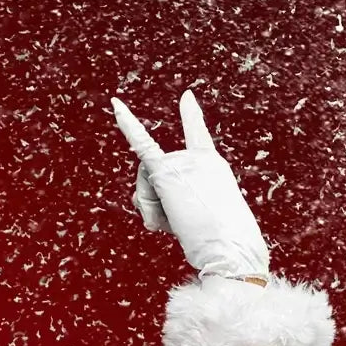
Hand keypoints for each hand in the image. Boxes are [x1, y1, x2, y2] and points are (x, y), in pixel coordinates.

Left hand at [111, 90, 269, 278]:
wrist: (229, 248)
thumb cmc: (218, 242)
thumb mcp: (194, 219)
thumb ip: (162, 204)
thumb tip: (136, 195)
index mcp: (213, 167)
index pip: (198, 136)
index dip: (191, 116)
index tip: (185, 97)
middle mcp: (197, 158)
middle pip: (155, 176)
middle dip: (156, 205)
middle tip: (179, 226)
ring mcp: (182, 162)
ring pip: (144, 183)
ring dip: (151, 211)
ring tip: (175, 224)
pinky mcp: (165, 172)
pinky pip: (139, 145)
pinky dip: (126, 124)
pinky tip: (116, 105)